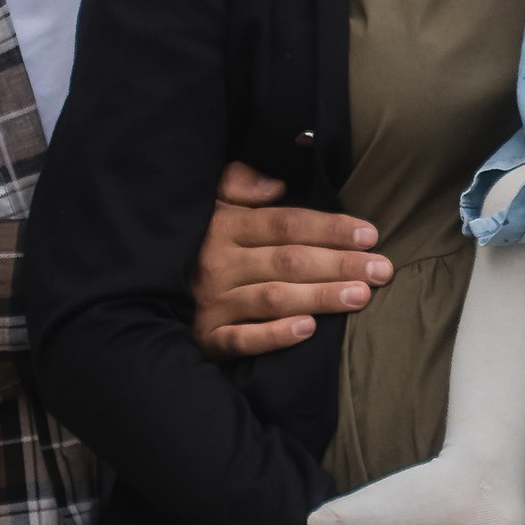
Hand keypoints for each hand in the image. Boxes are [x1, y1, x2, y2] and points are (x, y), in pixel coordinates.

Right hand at [192, 160, 393, 358]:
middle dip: (340, 264)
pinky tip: (308, 330)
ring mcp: (212, 303)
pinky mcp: (206, 339)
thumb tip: (275, 184)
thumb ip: (238, 184)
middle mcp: (218, 264)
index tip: (370, 234)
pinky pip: (242, 339)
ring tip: (361, 296)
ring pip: (274, 298)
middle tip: (382, 270)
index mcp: (224, 227)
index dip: (330, 228)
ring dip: (320, 297)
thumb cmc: (191, 245)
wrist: (142, 295)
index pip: (286, 223)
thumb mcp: (208, 203)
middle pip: (289, 261)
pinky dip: (275, 336)